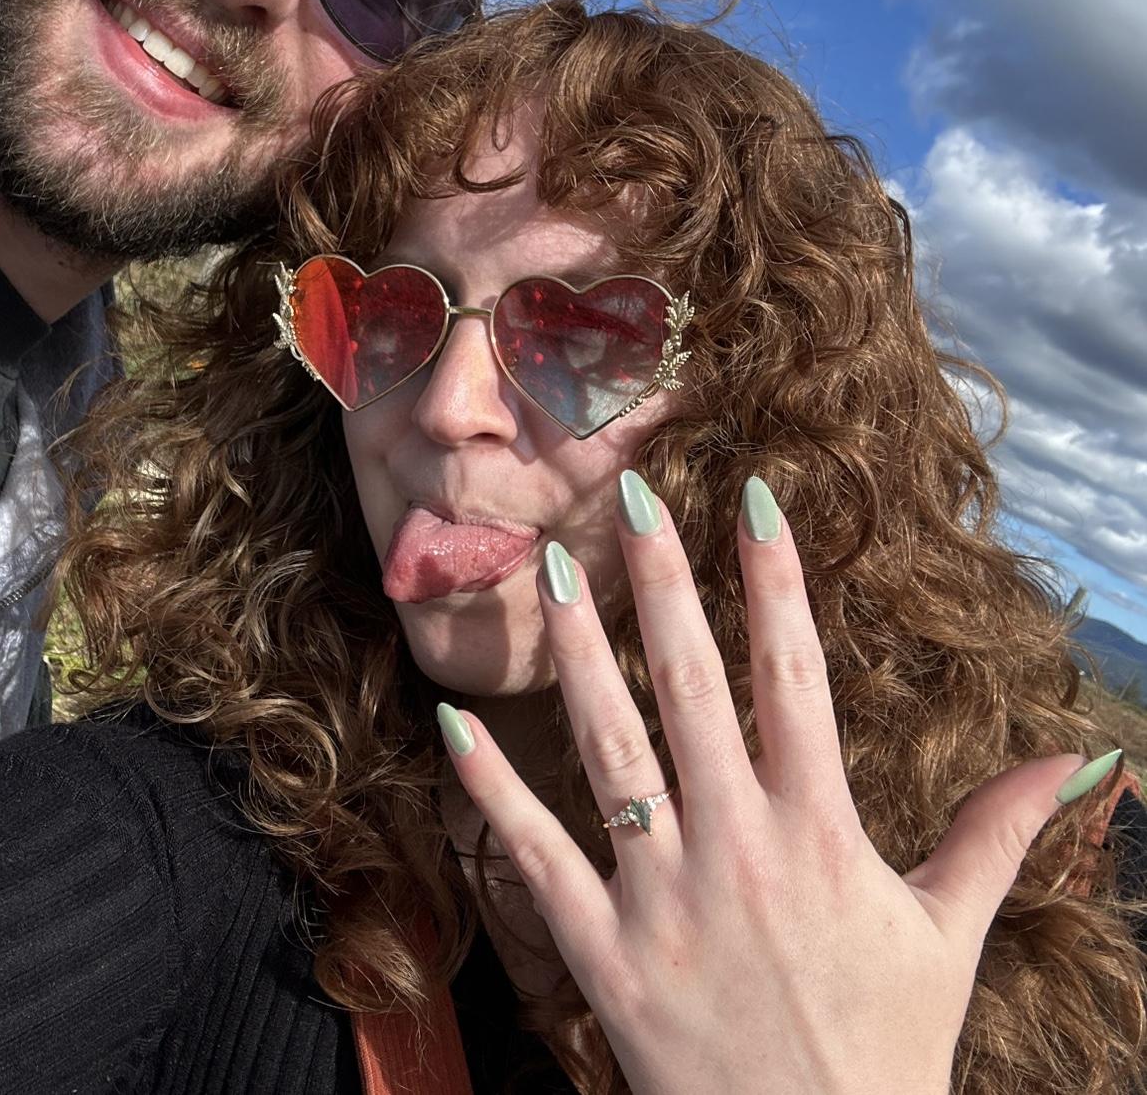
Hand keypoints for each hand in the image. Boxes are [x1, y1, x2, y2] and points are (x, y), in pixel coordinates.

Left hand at [439, 473, 1102, 1094]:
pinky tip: (455, 722)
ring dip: (576, 654)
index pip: (796, 678)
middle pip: (693, 688)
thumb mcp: (949, 934)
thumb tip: (1083, 760)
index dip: (775, 581)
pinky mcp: (602, 953)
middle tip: (629, 498)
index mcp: (823, 834)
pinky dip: (493, 789)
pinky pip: (537, 855)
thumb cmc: (886, 1049)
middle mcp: (738, 849)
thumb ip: (999, 835)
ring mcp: (662, 898)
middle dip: (662, 585)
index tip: (754, 497)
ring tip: (551, 569)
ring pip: (610, 748)